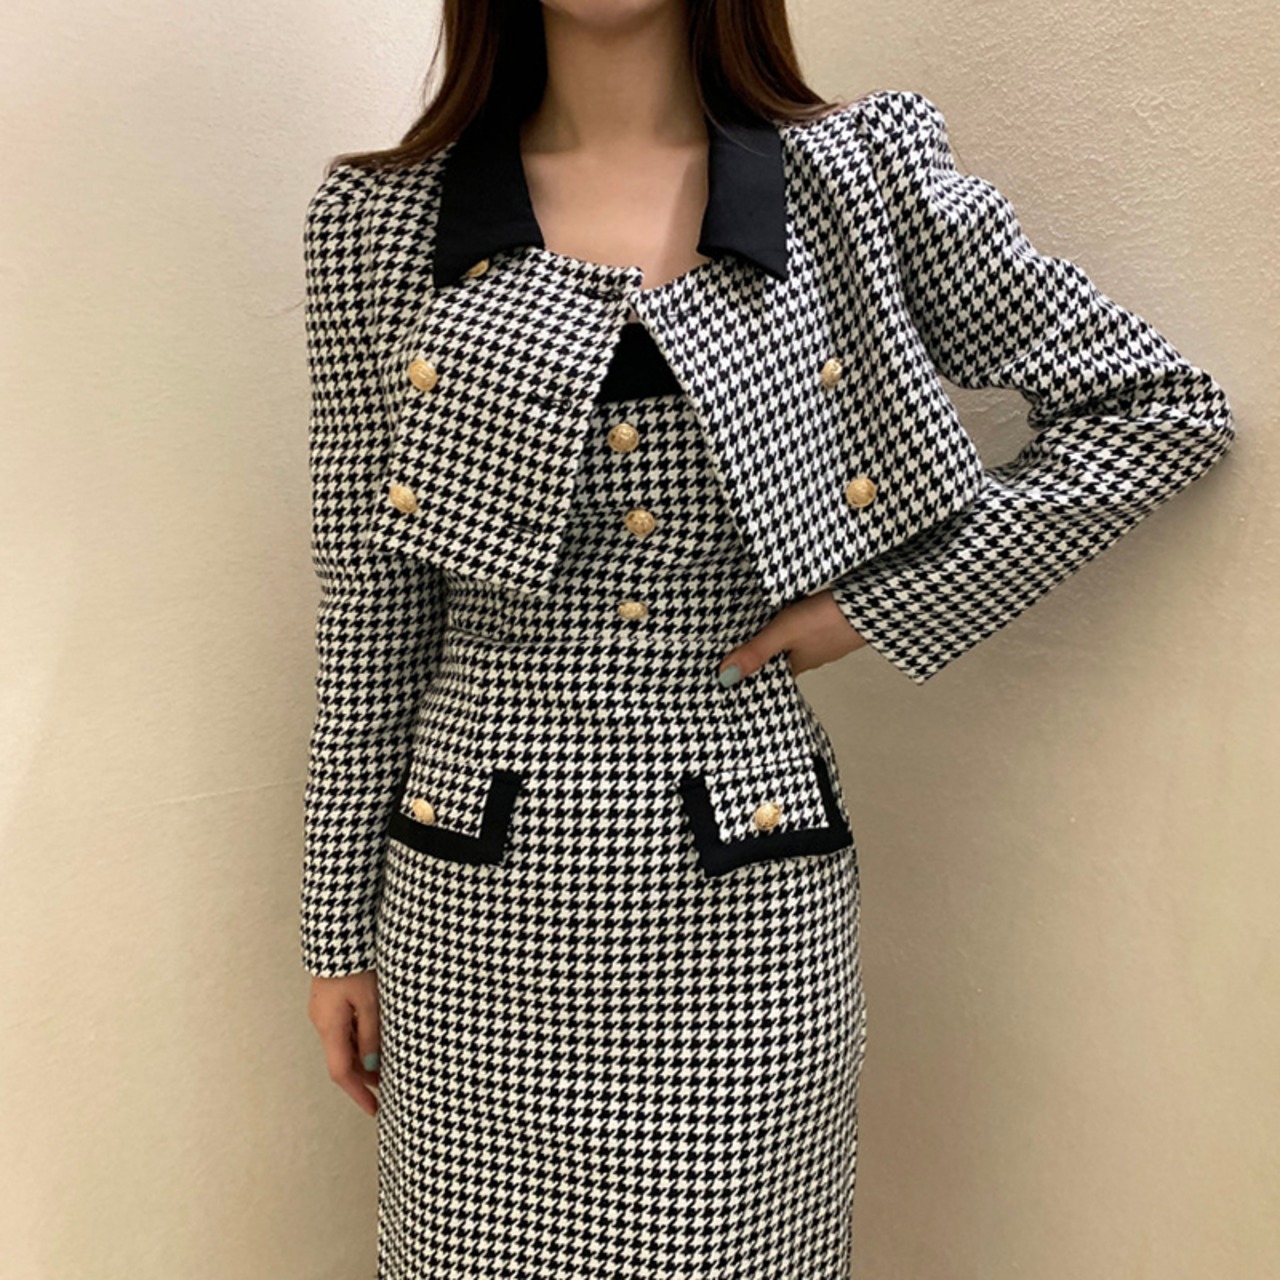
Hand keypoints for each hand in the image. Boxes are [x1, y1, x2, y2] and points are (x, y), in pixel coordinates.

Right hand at [308, 969, 381, 1115]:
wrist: (338, 931)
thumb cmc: (356, 963)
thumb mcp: (369, 1002)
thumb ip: (371, 1036)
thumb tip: (370, 1067)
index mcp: (329, 1026)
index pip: (340, 1073)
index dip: (358, 1095)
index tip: (375, 1110)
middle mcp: (321, 1021)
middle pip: (341, 1060)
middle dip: (364, 1078)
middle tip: (388, 1088)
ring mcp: (323, 1009)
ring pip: (343, 1044)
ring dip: (363, 1058)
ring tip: (388, 1064)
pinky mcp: (330, 998)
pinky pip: (343, 1027)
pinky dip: (359, 1039)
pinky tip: (376, 1037)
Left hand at [717, 589, 866, 683]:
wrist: (871, 601)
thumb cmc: (830, 620)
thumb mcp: (784, 633)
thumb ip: (756, 652)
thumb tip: (726, 677)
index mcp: (796, 666)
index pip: (767, 677)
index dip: (749, 674)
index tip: (729, 672)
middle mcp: (809, 656)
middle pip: (777, 657)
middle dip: (760, 651)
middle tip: (736, 643)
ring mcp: (822, 640)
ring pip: (791, 640)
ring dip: (777, 633)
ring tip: (756, 623)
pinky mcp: (831, 621)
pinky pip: (805, 625)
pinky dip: (793, 619)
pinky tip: (787, 607)